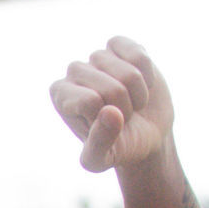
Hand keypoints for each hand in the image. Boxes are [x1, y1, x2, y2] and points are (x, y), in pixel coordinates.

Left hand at [51, 36, 173, 172]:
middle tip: (123, 116)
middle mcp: (74, 72)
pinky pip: (139, 54)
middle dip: (126, 108)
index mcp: (60, 95)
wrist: (145, 134)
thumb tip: (110, 112)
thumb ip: (98, 144)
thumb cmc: (117, 148)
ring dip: (139, 93)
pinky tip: (142, 83)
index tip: (106, 126)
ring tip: (132, 102)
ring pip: (129, 71)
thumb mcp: (101, 160)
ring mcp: (98, 57)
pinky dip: (148, 72)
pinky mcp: (122, 47)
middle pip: (112, 87)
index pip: (90, 100)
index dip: (109, 118)